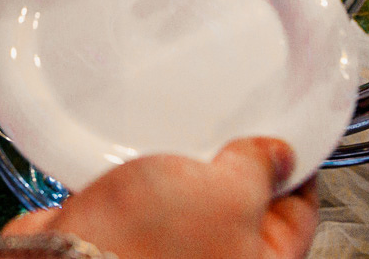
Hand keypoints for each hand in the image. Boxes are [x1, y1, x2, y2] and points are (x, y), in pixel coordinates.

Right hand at [0, 138, 318, 258]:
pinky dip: (146, 169)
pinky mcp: (130, 232)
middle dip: (234, 158)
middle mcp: (218, 258)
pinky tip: (141, 150)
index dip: (295, 162)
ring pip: (193, 192)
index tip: (286, 127)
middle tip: (229, 124)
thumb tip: (279, 155)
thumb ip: (260, 169)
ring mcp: (173, 247)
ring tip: (179, 135)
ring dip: (184, 161)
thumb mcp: (228, 193)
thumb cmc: (147, 247)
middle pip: (244, 198)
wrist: (70, 257)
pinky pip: (149, 193)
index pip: (298, 208)